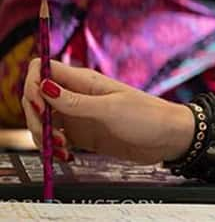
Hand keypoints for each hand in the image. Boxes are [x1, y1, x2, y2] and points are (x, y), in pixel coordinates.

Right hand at [23, 58, 193, 164]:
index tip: (39, 107)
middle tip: (49, 136)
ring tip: (62, 148)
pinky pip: (55, 138)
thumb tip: (44, 87)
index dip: (32, 85)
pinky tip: (65, 156)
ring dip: (42, 135)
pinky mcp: (83, 134)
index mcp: (85, 81)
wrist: (170, 138)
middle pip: (36, 98)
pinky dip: (53, 147)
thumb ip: (75, 102)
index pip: (43, 71)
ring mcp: (79, 115)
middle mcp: (77, 96)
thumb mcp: (110, 109)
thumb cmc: (148, 117)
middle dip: (34, 117)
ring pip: (42, 120)